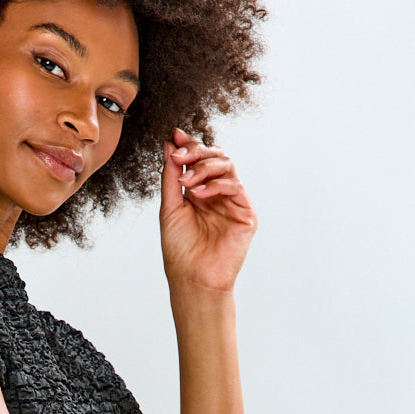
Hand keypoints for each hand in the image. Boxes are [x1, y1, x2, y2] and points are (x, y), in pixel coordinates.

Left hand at [159, 127, 257, 292]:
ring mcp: (233, 202)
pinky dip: (216, 184)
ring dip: (204, 166)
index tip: (174, 135)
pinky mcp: (246, 214)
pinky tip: (198, 193)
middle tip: (179, 155)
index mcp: (200, 191)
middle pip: (215, 157)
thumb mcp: (170, 207)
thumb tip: (168, 144)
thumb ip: (171, 176)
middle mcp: (218, 194)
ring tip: (186, 180)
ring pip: (227, 167)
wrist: (192, 278)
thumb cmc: (180, 249)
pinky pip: (235, 187)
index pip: (199, 160)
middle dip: (196, 151)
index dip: (189, 144)